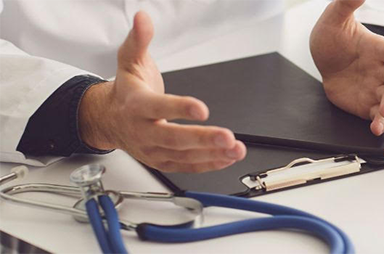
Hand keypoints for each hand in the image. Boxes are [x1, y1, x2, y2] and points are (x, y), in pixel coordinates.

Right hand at [77, 11, 245, 172]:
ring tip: (236, 148)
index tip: (202, 109)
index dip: (179, 109)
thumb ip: (139, 40)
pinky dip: (209, 163)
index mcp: (136, 105)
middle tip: (227, 136)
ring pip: (183, 156)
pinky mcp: (162, 160)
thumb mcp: (130, 60)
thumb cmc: (126, 90)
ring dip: (212, 154)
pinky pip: (187, 166)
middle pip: (172, 138)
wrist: (108, 119)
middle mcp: (143, 130)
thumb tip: (143, 18)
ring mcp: (152, 149)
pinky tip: (227, 158)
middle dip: (202, 139)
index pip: (158, 108)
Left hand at [310, 0, 383, 135]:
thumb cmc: (333, 37)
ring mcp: (376, 88)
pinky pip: (376, 115)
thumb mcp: (335, 17)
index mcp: (380, 48)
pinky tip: (376, 127)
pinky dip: (379, 122)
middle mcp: (382, 69)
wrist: (323, 60)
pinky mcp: (368, 104)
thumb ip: (346, 3)